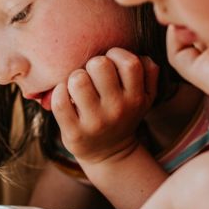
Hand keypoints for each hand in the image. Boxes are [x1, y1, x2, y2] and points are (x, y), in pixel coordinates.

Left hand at [51, 48, 158, 163]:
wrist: (110, 154)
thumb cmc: (124, 114)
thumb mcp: (146, 97)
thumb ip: (150, 72)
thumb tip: (141, 55)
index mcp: (135, 98)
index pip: (130, 63)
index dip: (117, 54)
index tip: (111, 62)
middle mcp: (117, 110)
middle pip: (99, 65)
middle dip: (92, 63)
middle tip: (91, 74)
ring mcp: (95, 122)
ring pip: (77, 80)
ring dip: (74, 77)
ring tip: (78, 85)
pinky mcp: (74, 132)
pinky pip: (60, 101)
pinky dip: (58, 92)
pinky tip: (64, 94)